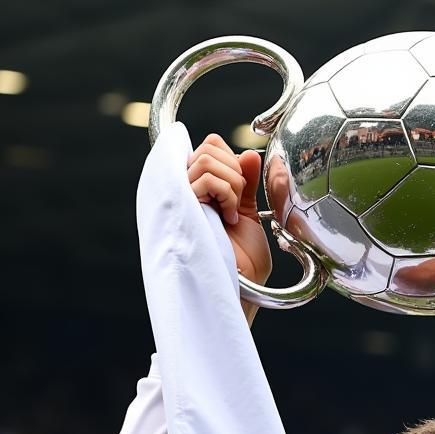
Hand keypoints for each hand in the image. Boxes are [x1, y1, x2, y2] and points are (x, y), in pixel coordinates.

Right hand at [187, 134, 272, 287]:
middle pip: (209, 147)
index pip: (211, 145)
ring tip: (233, 214)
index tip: (243, 191)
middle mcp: (188, 189)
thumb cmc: (246, 261)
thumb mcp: (251, 213)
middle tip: (238, 206)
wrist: (245, 287)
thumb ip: (247, 183)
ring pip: (207, 160)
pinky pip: (206, 178)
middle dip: (236, 174)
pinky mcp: (183, 208)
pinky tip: (229, 218)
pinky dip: (227, 194)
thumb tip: (249, 153)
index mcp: (204, 188)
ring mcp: (183, 198)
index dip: (233, 159)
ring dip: (233, 186)